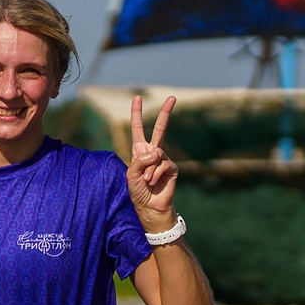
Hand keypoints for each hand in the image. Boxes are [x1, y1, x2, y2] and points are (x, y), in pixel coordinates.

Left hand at [125, 92, 178, 229]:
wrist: (149, 207)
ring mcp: (164, 159)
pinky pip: (162, 165)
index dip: (137, 114)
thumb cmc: (138, 191)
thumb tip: (156, 151)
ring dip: (148, 170)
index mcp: (140, 151)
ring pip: (156, 154)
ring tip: (146, 181)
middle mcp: (153, 152)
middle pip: (160, 129)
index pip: (138, 129)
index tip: (137, 98)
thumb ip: (140, 161)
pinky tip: (153, 183)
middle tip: (172, 97)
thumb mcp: (132, 174)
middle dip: (166, 113)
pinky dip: (155, 174)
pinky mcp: (172, 168)